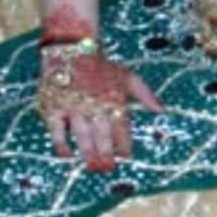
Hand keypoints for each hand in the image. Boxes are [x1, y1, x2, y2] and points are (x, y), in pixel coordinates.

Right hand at [37, 49, 162, 170]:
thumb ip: (145, 94)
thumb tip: (162, 111)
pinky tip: (67, 156)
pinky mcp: (54, 106)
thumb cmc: (101, 66)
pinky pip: (57, 130)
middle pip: (102, 136)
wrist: (71, 48)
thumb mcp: (127, 76)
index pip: (122, 129)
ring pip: (83, 135)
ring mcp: (74, 106)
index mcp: (114, 99)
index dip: (124, 145)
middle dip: (106, 155)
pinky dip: (61, 145)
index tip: (125, 157)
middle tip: (108, 168)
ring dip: (88, 153)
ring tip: (93, 167)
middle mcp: (95, 104)